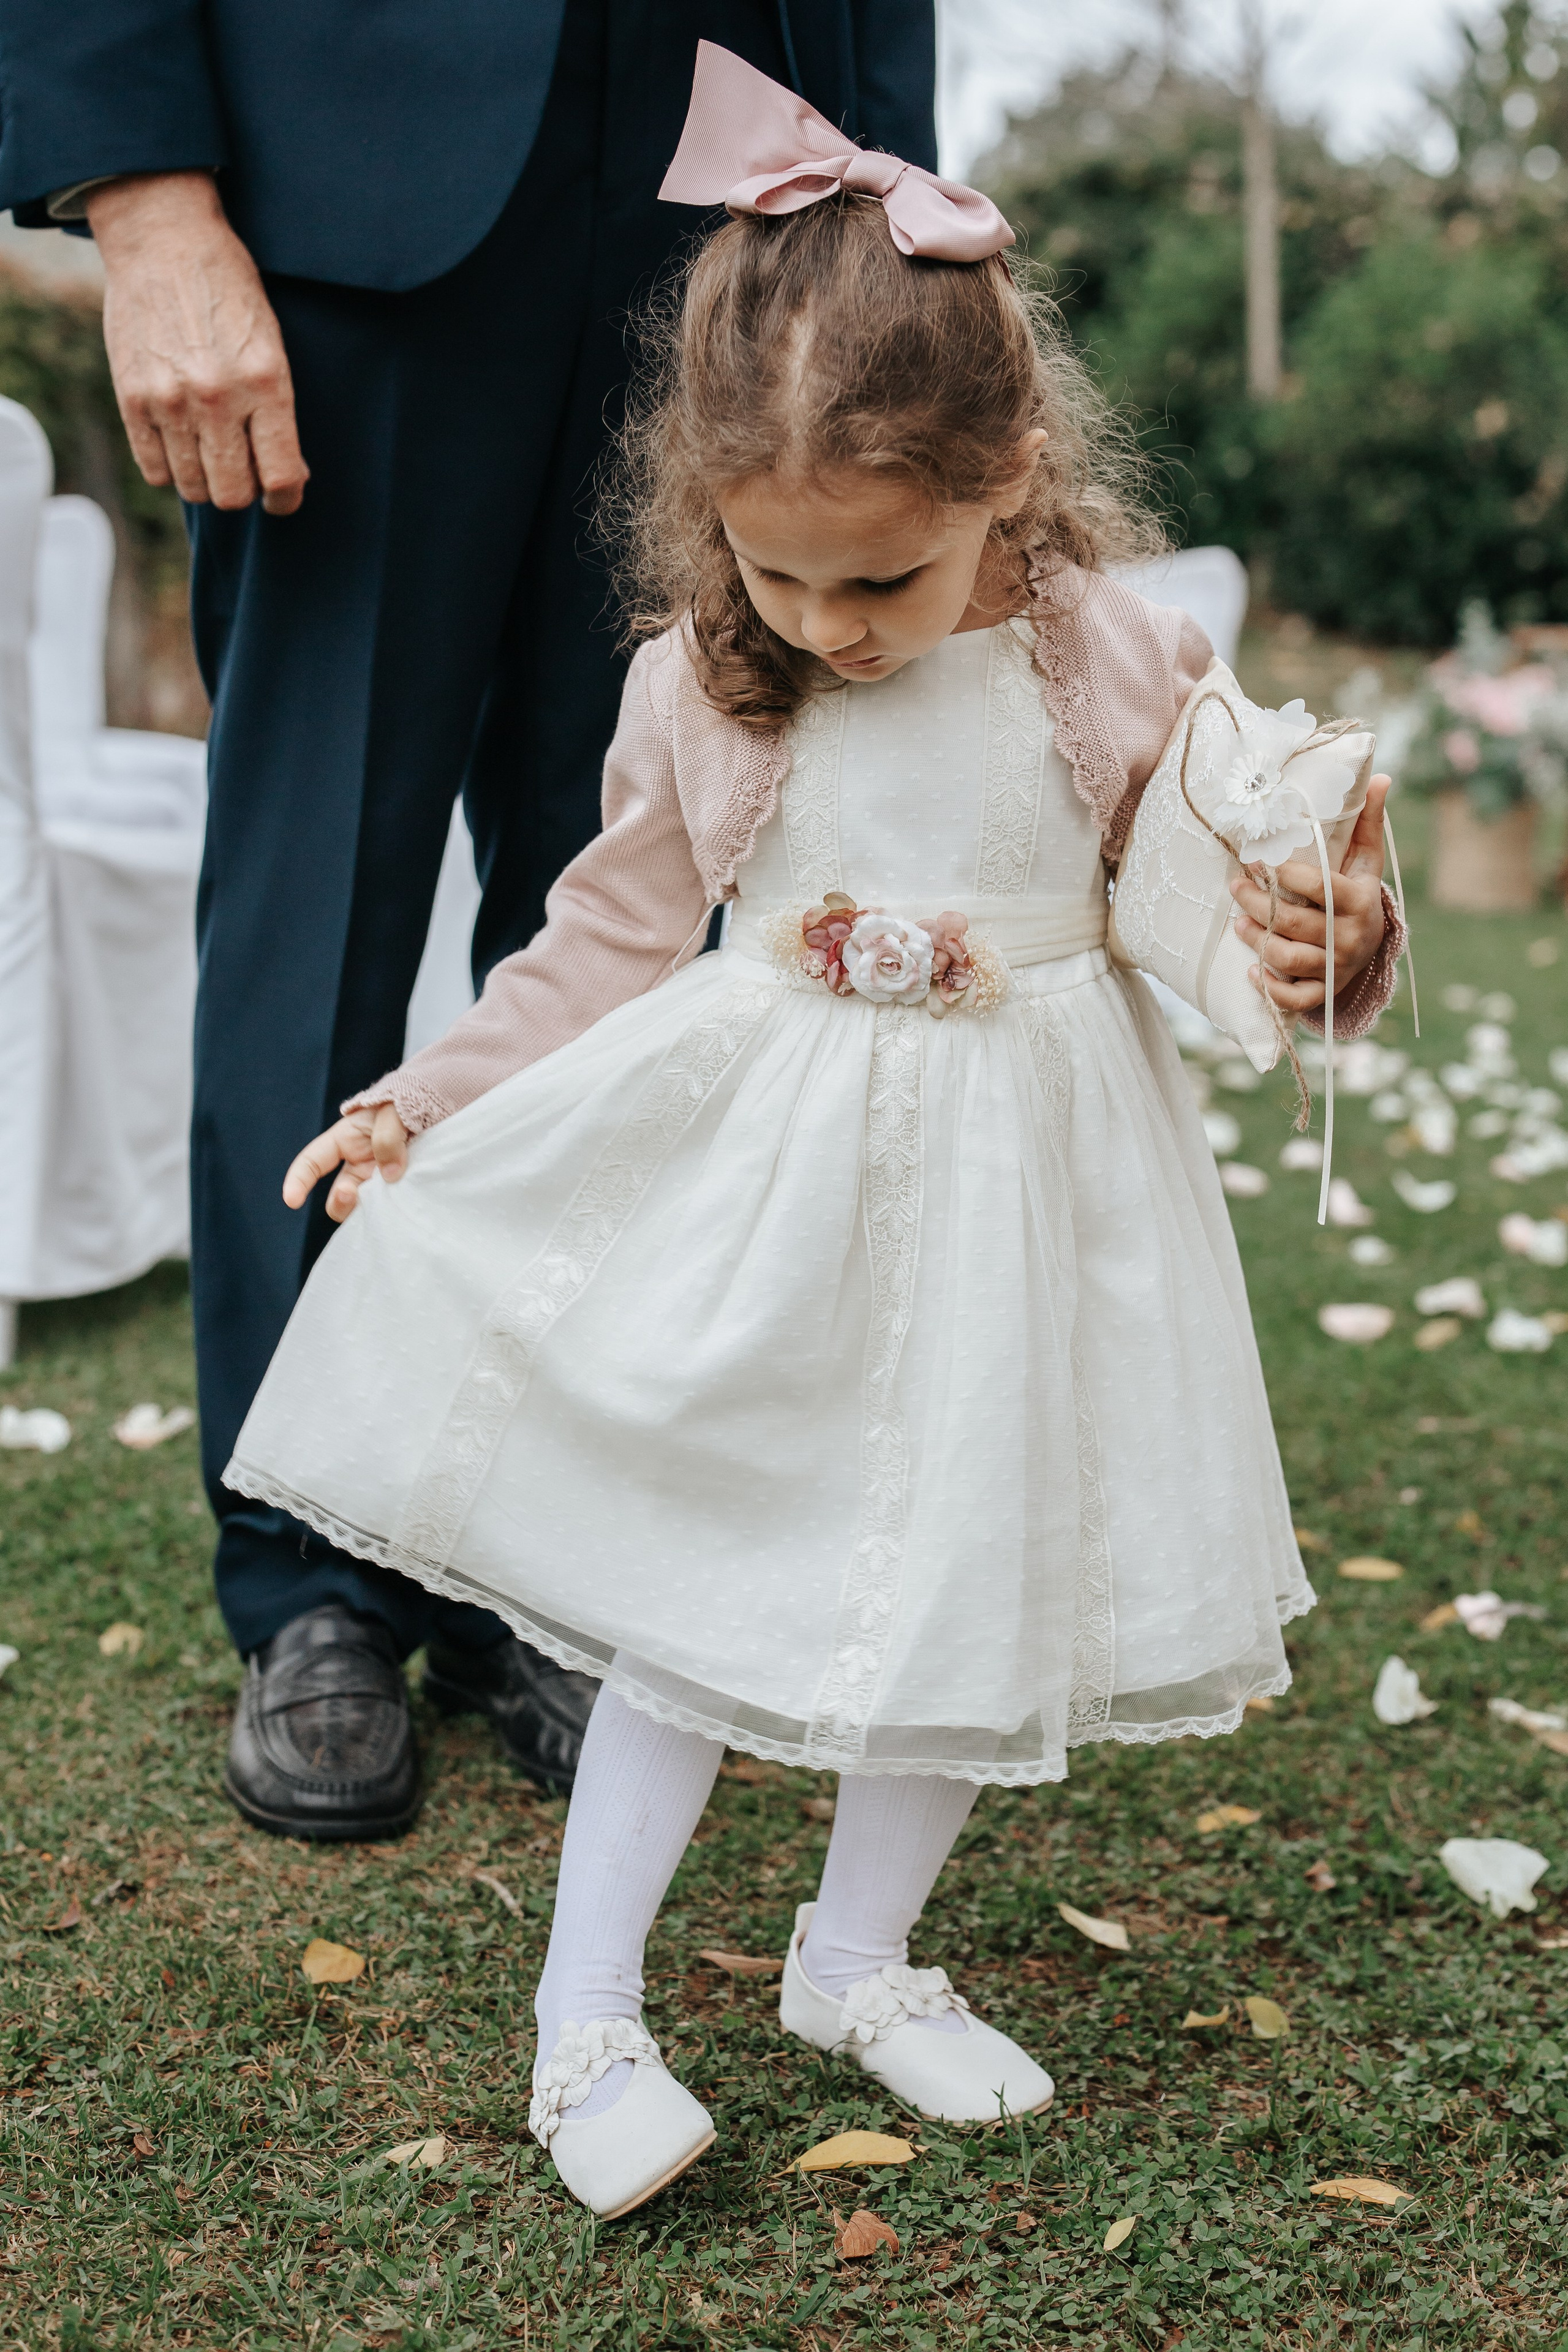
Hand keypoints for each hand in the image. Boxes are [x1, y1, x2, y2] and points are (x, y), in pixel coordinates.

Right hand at [85, 170, 308, 513]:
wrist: (165, 241)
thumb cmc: (228, 292)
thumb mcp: (271, 346)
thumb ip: (278, 412)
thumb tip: (288, 474)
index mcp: (265, 383)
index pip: (281, 476)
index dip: (285, 498)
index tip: (281, 496)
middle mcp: (218, 397)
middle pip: (233, 494)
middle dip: (244, 490)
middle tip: (244, 469)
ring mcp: (170, 400)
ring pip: (193, 488)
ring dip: (206, 481)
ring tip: (210, 452)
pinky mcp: (132, 399)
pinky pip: (154, 470)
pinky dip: (171, 468)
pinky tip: (181, 444)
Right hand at [283, 1106, 410, 1222]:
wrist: (449, 1103)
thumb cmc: (414, 1098)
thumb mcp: (396, 1108)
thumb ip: (388, 1137)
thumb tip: (389, 1176)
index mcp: (347, 1139)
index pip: (312, 1162)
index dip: (298, 1180)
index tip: (292, 1201)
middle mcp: (360, 1164)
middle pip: (339, 1196)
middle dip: (342, 1202)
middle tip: (356, 1196)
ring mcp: (382, 1180)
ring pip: (365, 1208)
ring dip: (369, 1210)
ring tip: (388, 1201)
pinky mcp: (403, 1190)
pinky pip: (391, 1208)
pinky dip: (392, 1212)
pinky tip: (402, 1209)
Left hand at [1229, 776, 1390, 1013]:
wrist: (1373, 947)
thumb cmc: (1359, 894)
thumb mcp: (1367, 859)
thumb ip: (1369, 821)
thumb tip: (1379, 776)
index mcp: (1358, 901)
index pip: (1318, 887)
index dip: (1284, 874)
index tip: (1258, 860)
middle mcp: (1348, 937)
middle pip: (1293, 923)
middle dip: (1258, 904)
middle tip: (1236, 887)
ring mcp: (1335, 967)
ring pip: (1288, 959)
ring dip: (1257, 942)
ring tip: (1239, 923)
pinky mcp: (1324, 991)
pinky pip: (1295, 998)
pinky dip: (1271, 989)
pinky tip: (1253, 972)